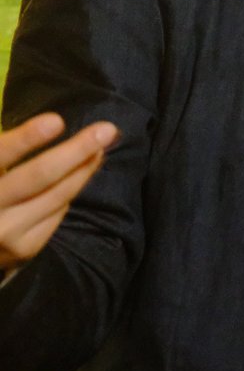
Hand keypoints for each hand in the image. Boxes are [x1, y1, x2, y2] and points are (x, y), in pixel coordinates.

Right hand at [0, 114, 118, 272]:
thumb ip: (5, 151)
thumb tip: (44, 125)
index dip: (25, 139)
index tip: (56, 121)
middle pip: (39, 177)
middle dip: (77, 150)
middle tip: (106, 130)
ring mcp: (8, 234)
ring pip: (58, 195)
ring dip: (84, 168)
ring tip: (102, 145)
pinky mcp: (26, 249)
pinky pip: (58, 211)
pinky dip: (70, 190)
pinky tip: (81, 172)